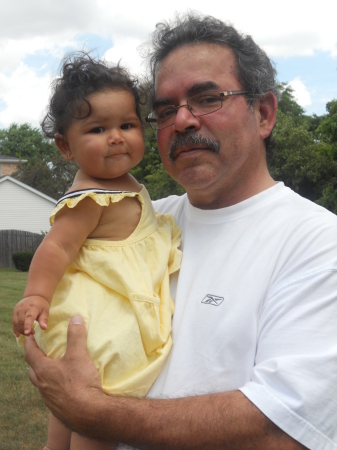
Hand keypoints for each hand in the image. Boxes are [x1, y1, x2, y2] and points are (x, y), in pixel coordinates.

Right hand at [12, 295, 49, 336]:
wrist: (34, 296)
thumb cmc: (41, 305)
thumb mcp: (45, 311)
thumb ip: (44, 320)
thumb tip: (44, 328)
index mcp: (32, 308)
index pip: (29, 317)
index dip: (27, 325)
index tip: (27, 333)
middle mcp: (23, 308)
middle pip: (21, 322)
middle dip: (25, 330)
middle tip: (32, 333)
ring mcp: (17, 310)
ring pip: (16, 323)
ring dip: (21, 330)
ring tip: (28, 333)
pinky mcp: (14, 312)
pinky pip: (13, 322)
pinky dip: (15, 329)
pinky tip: (18, 334)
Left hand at [24, 315, 104, 431]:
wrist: (88, 413)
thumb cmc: (80, 382)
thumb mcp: (78, 355)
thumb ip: (76, 336)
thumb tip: (75, 318)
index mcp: (43, 370)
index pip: (30, 353)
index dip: (29, 342)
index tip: (30, 334)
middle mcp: (42, 385)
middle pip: (32, 370)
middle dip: (34, 359)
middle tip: (40, 351)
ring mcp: (49, 398)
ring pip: (41, 384)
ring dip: (44, 374)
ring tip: (54, 368)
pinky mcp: (58, 408)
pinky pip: (51, 394)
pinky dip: (54, 386)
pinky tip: (65, 385)